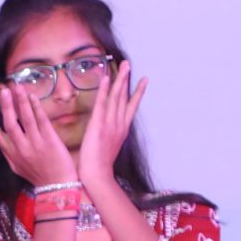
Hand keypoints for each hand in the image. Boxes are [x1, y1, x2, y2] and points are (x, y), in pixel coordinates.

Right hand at [0, 80, 76, 189]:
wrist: (58, 186)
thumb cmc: (39, 176)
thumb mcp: (19, 168)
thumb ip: (11, 154)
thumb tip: (3, 141)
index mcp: (12, 156)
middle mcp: (21, 149)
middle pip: (10, 124)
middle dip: (6, 106)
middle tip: (3, 90)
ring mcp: (35, 144)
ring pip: (25, 119)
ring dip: (20, 101)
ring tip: (17, 87)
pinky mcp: (49, 140)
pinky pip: (41, 120)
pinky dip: (36, 107)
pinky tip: (33, 97)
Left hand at [75, 60, 146, 192]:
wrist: (97, 176)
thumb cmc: (99, 167)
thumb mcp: (108, 149)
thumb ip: (109, 138)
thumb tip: (107, 133)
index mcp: (122, 130)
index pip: (130, 106)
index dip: (137, 92)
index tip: (143, 80)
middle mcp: (119, 124)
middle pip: (125, 97)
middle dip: (128, 79)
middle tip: (129, 63)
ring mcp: (110, 124)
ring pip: (116, 97)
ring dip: (120, 79)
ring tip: (124, 65)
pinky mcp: (98, 125)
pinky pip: (102, 104)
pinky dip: (104, 90)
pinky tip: (106, 78)